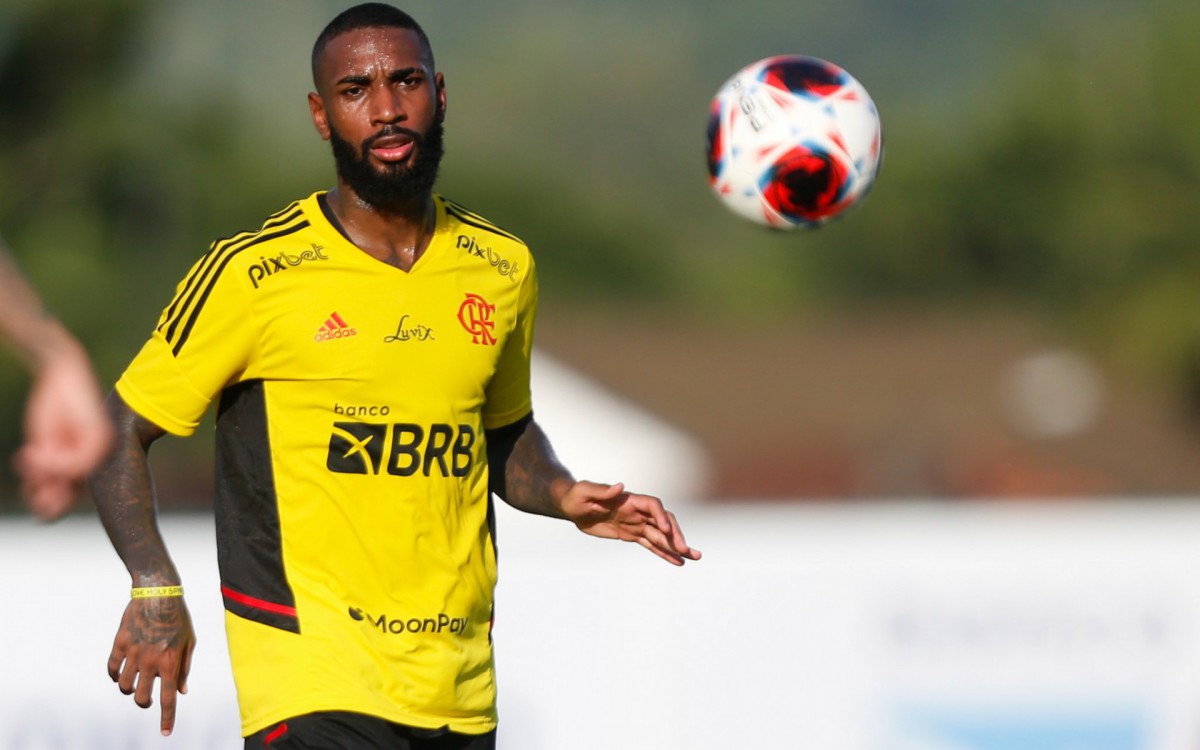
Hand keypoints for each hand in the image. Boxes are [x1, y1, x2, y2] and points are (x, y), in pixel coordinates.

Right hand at [13, 336, 111, 518]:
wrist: (61, 373)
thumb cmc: (52, 409)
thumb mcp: (45, 444)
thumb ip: (47, 470)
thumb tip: (44, 502)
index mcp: (85, 463)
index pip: (69, 499)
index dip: (50, 508)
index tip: (30, 495)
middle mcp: (97, 459)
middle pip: (73, 497)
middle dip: (49, 502)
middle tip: (32, 491)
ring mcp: (101, 449)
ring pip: (74, 480)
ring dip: (47, 477)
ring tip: (29, 457)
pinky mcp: (99, 436)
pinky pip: (77, 463)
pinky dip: (53, 461)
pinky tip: (35, 447)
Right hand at [108, 595, 196, 735]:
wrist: (158, 593)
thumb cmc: (178, 618)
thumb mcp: (189, 642)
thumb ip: (184, 668)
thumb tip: (182, 691)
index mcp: (171, 662)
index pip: (168, 698)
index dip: (167, 718)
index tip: (166, 733)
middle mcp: (151, 662)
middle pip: (141, 698)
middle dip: (143, 703)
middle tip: (145, 698)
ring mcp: (134, 653)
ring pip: (125, 686)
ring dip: (129, 689)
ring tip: (135, 682)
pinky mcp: (120, 644)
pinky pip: (112, 668)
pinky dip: (115, 675)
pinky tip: (120, 672)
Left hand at [562, 481, 701, 564]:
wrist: (571, 506)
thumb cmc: (576, 495)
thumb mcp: (584, 491)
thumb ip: (602, 490)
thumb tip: (620, 486)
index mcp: (629, 500)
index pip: (653, 505)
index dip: (661, 516)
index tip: (664, 530)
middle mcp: (636, 511)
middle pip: (663, 521)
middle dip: (675, 535)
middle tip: (685, 550)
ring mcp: (636, 523)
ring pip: (661, 536)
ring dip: (677, 546)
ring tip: (693, 558)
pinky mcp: (631, 534)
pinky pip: (651, 544)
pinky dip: (664, 553)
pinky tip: (677, 562)